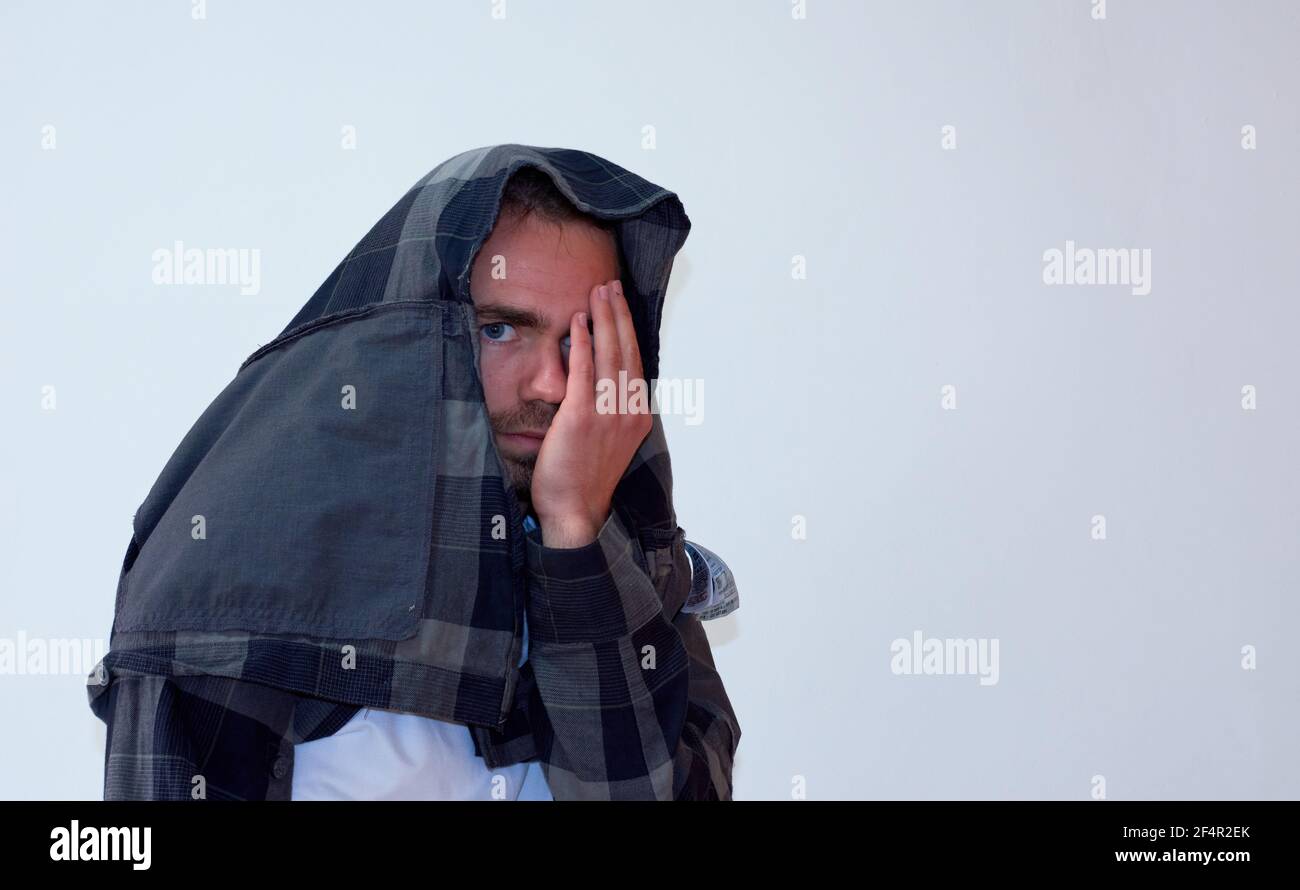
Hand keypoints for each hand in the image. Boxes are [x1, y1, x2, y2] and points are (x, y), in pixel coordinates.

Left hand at [530, 279, 654, 547]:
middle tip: (610, 286)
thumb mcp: (610, 441)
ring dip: (603, 320)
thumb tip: (604, 381)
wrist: (575, 510)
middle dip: (618, 314)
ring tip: (597, 293)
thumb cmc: (585, 478)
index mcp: (637, 416)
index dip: (628, 329)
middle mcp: (627, 411)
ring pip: (609, 355)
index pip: (635, 361)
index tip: (620, 303)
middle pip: (626, 351)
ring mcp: (606, 414)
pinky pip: (584, 372)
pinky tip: (578, 322)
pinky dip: (583, 344)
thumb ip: (612, 411)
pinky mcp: (580, 418)